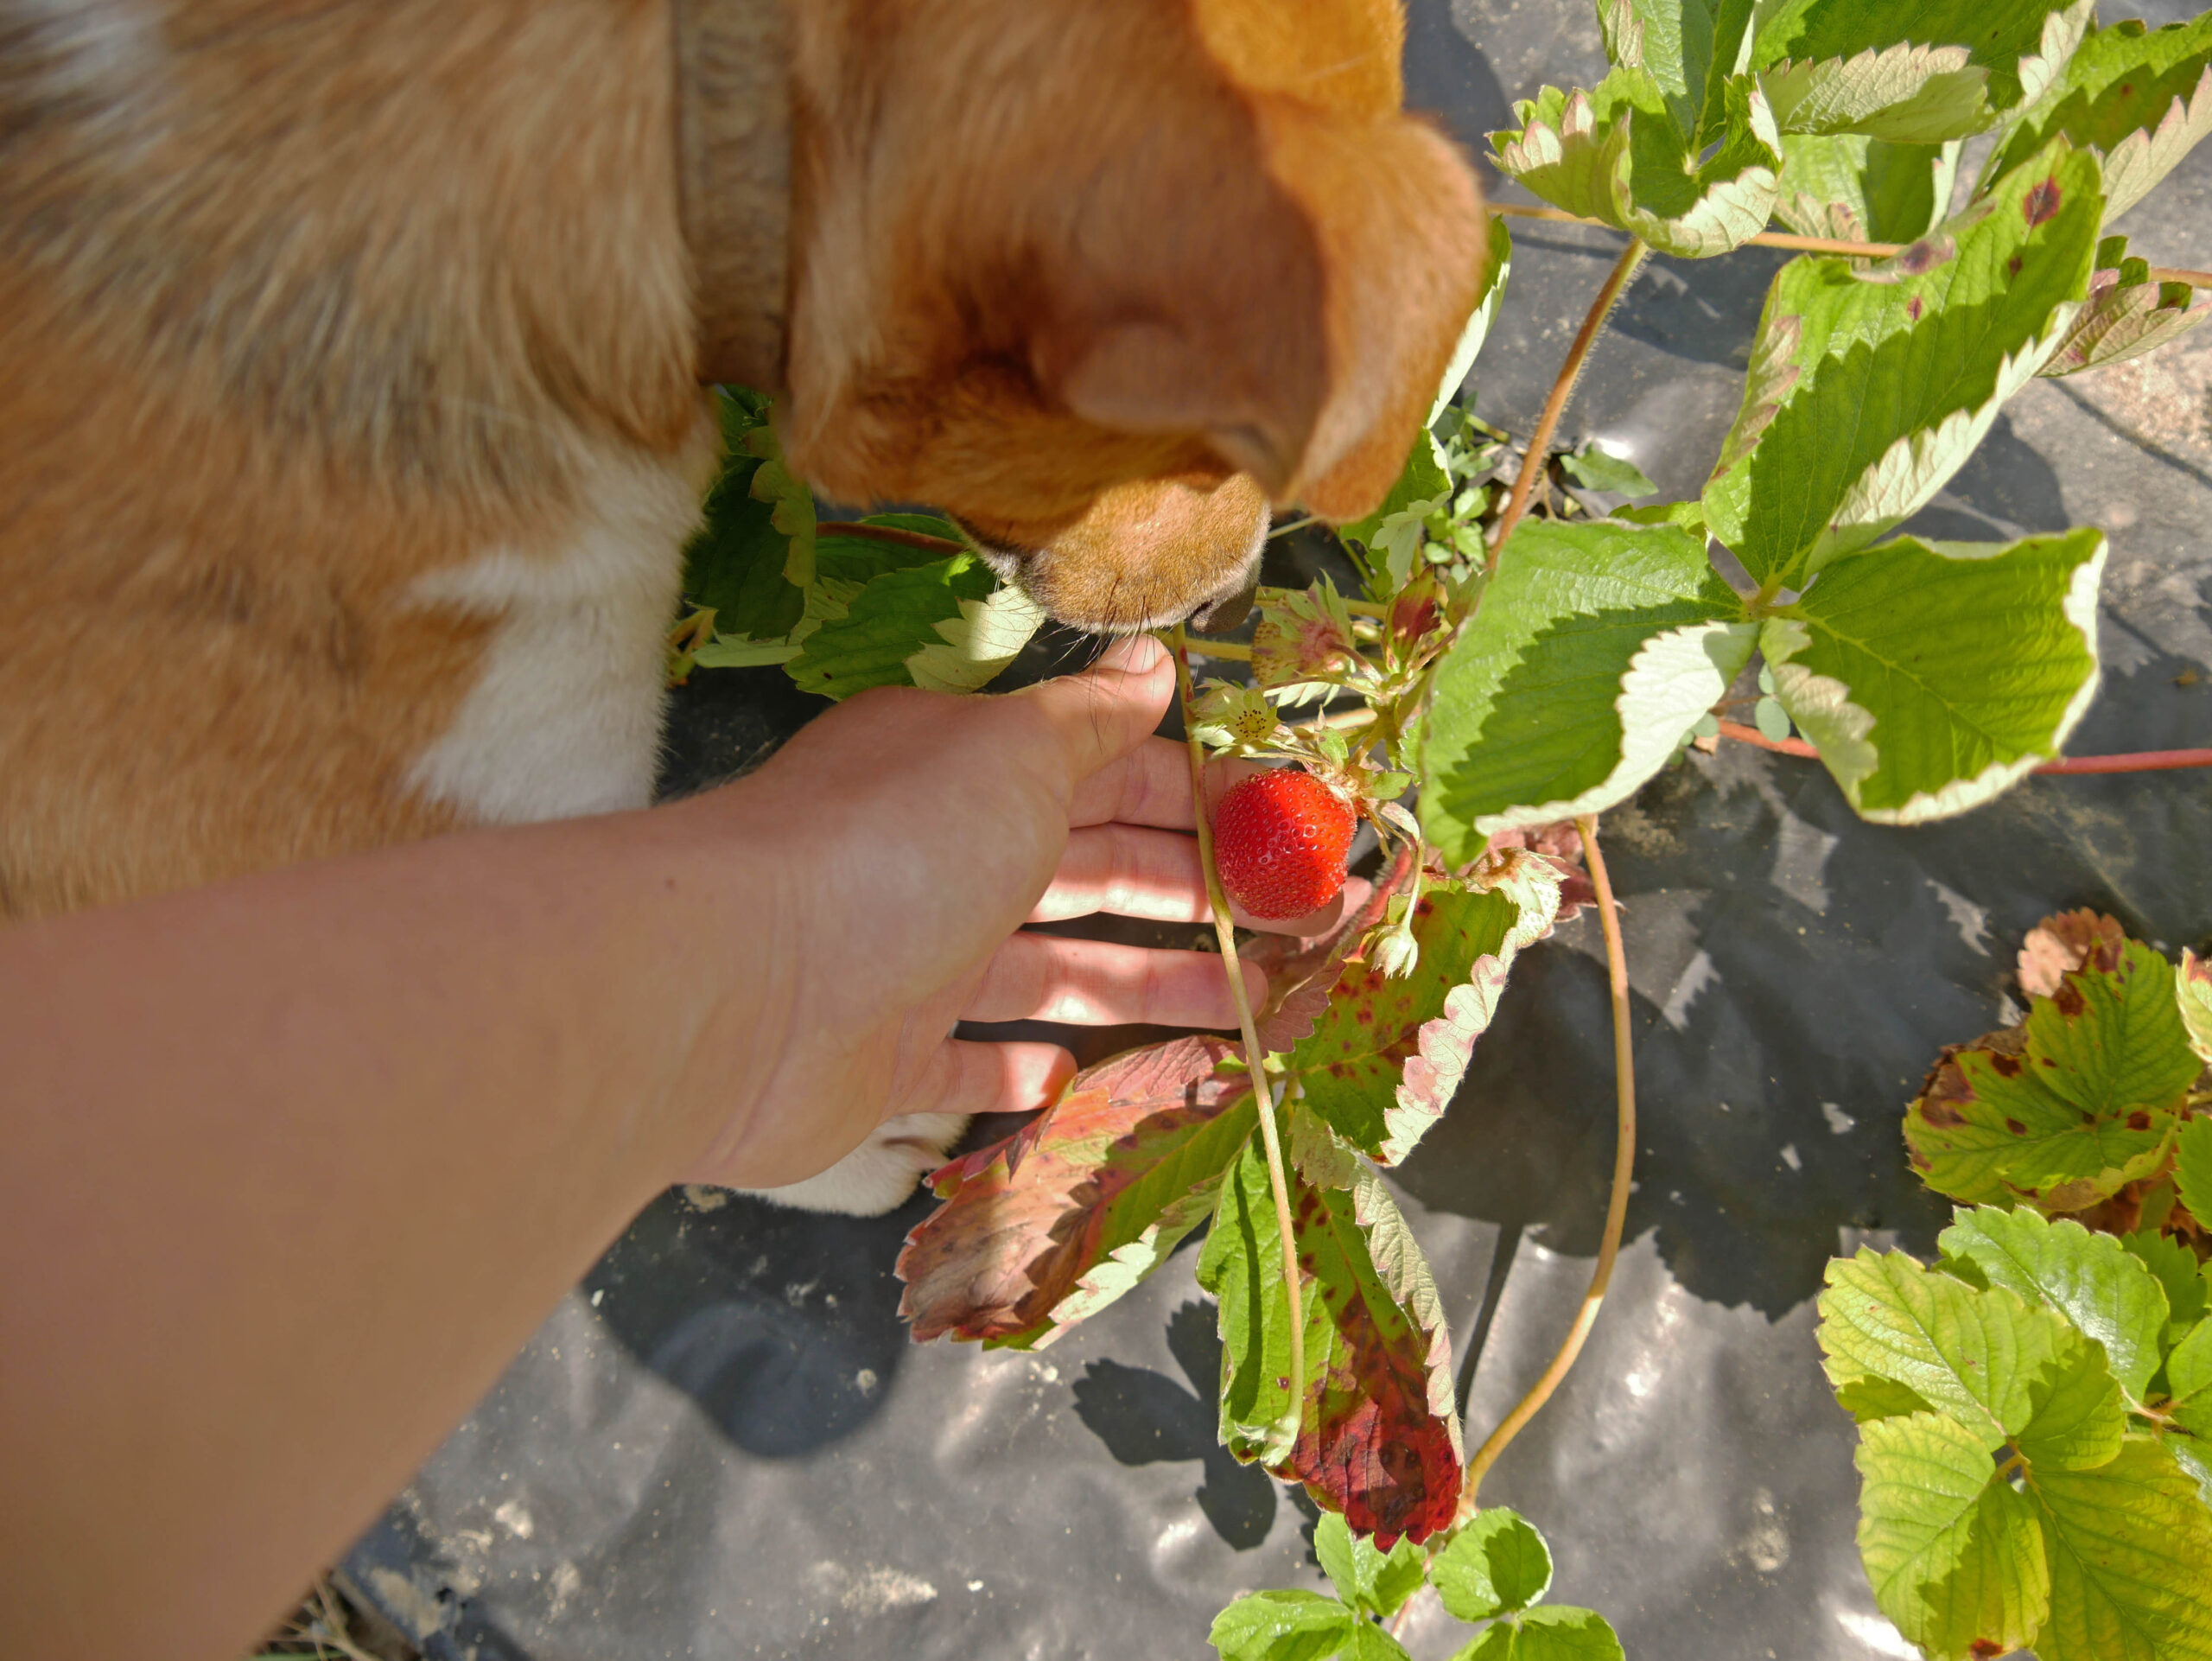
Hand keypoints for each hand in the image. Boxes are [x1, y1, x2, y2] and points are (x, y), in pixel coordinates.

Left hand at [681, 635, 1350, 1188]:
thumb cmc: (892, 849)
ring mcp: (910, 960)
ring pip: (1053, 970)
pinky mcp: (883, 1058)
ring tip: (1253, 1015)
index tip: (1292, 835)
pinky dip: (1024, 1067)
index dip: (1203, 802)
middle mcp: (939, 855)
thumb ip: (1088, 719)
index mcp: (969, 768)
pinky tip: (1077, 1072)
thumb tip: (1153, 665)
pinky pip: (968, 1062)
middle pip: (1091, 873)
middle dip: (1197, 898)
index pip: (1108, 776)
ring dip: (1148, 985)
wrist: (742, 992)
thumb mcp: (1012, 752)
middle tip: (1302, 932)